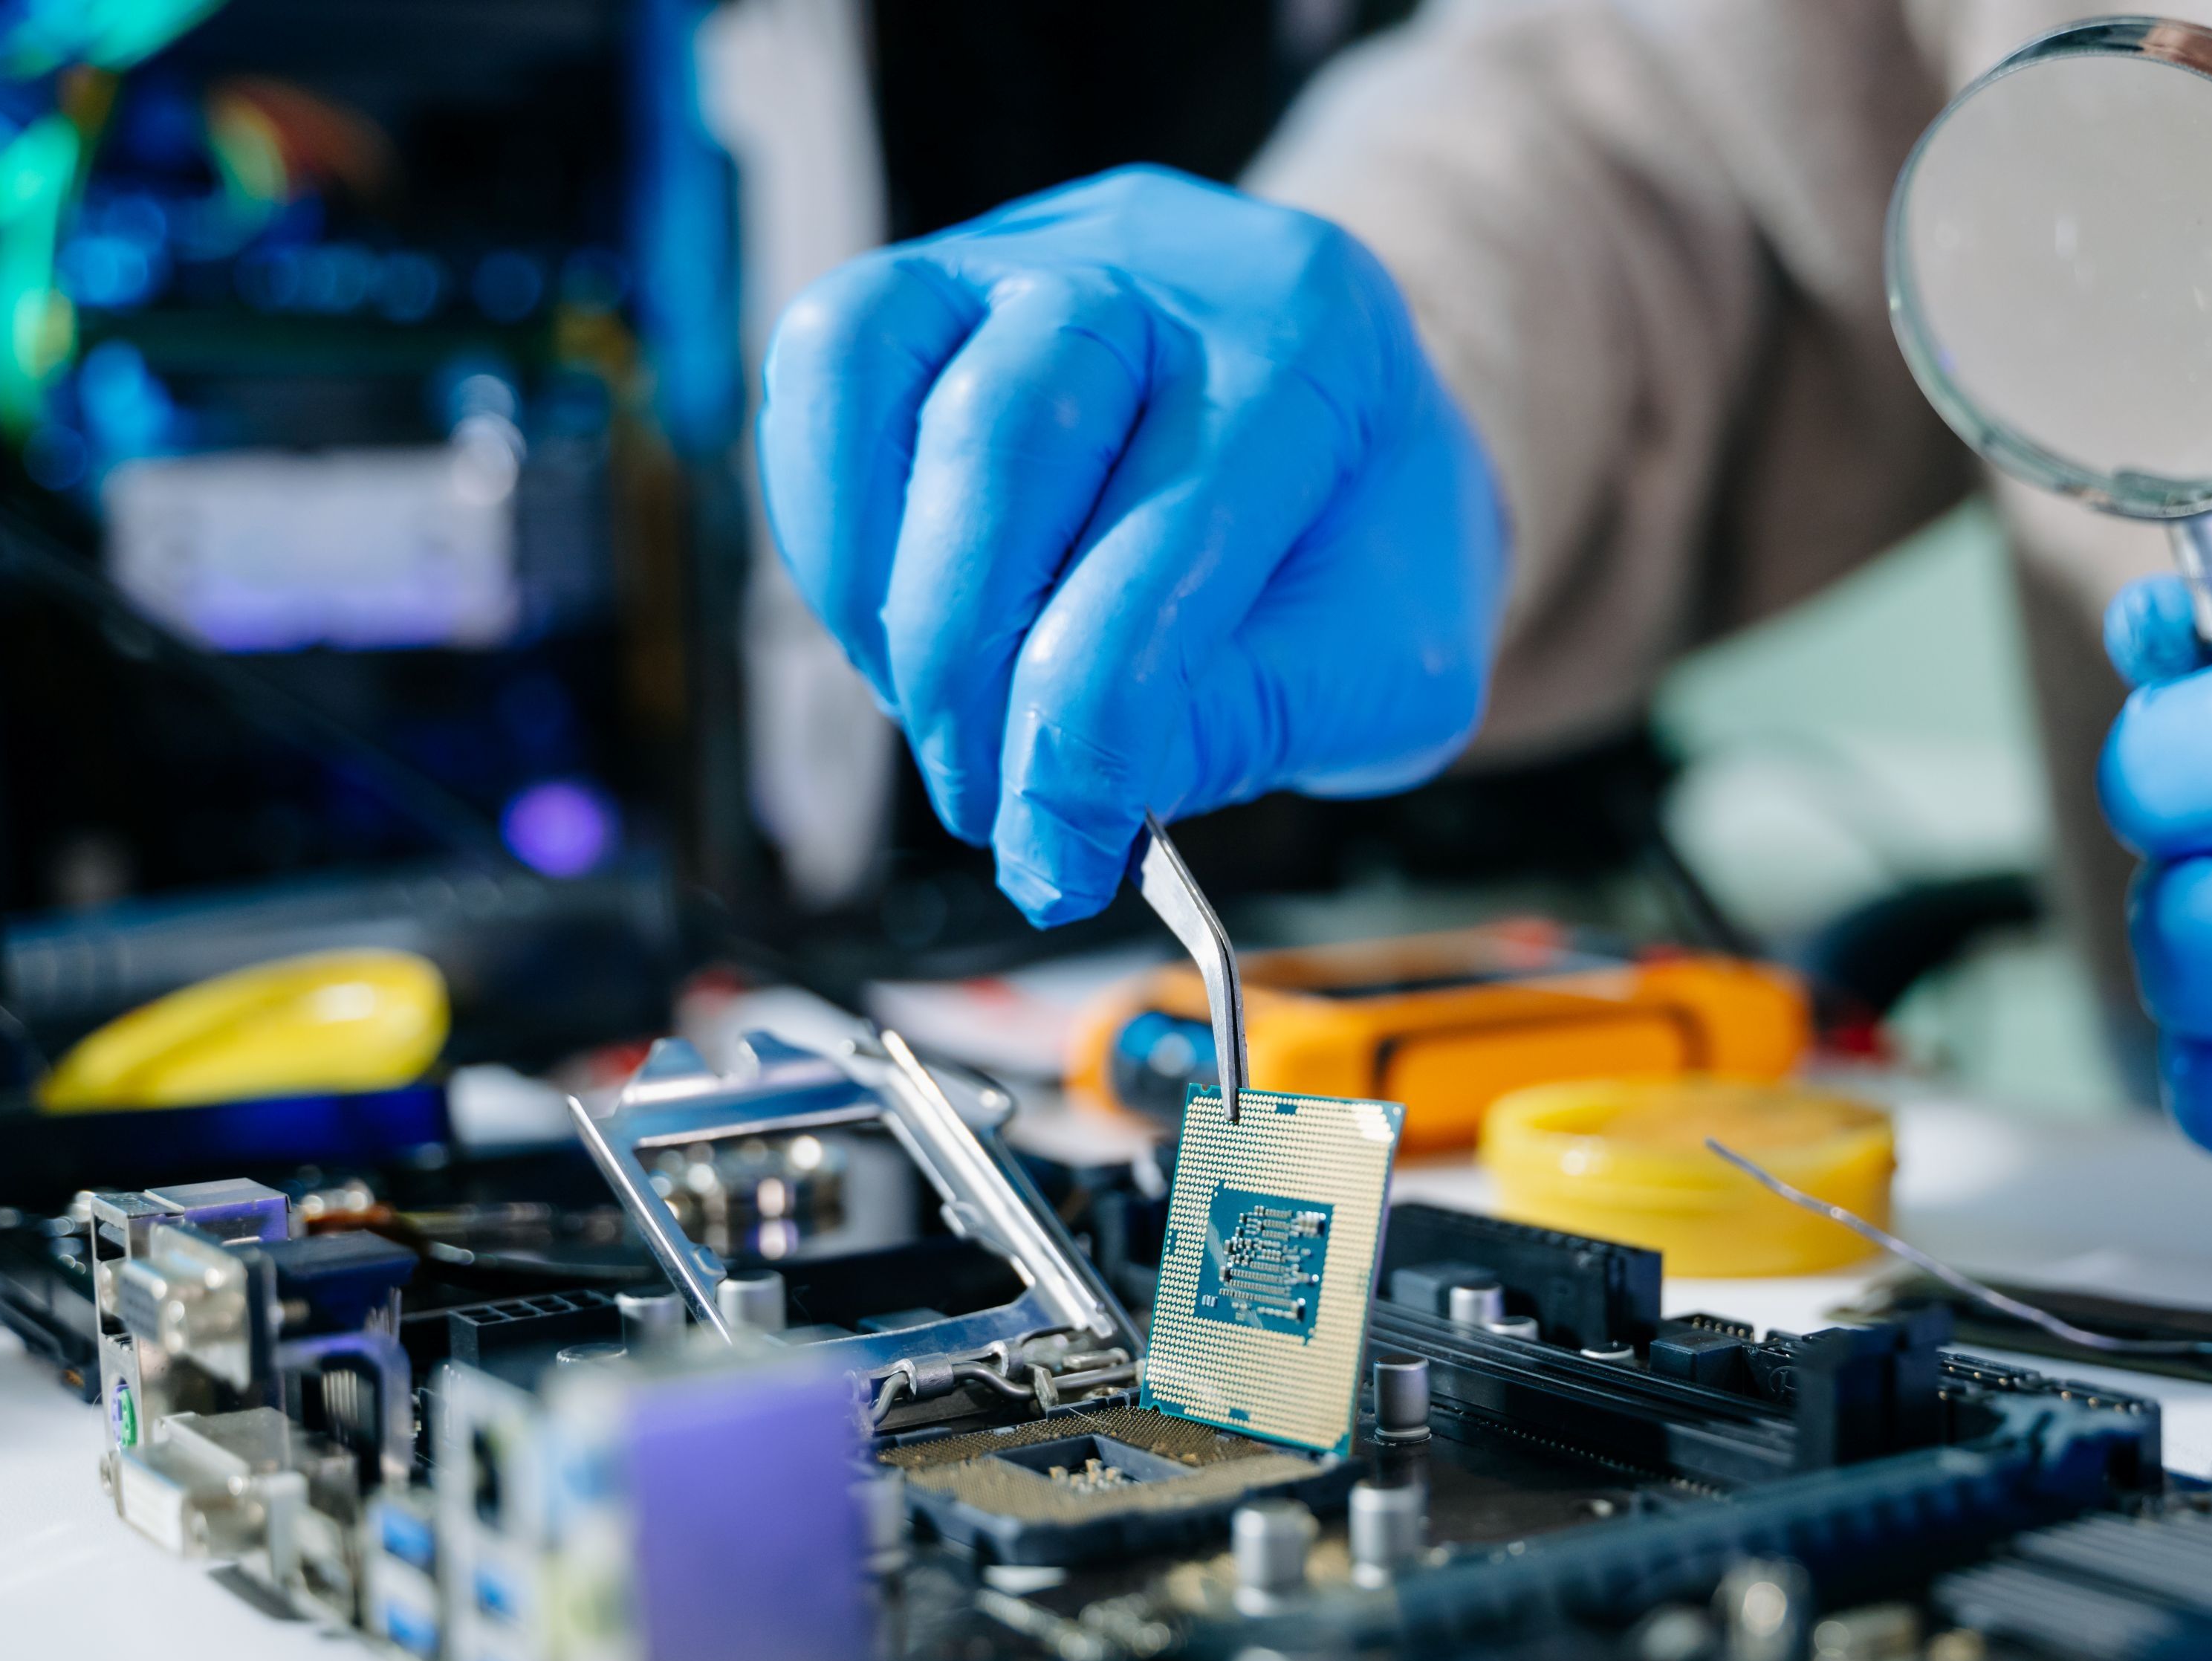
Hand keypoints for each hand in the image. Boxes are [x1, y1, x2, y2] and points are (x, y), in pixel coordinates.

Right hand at [758, 166, 1505, 924]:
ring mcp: (1031, 246)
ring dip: (879, 591)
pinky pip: (824, 374)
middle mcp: (1163, 261)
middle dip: (965, 667)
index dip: (1082, 734)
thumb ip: (1241, 723)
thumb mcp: (1388, 664)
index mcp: (1315, 345)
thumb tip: (1060, 804)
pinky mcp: (932, 277)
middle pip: (999, 436)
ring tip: (936, 716)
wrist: (1357, 434)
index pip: (1165, 544)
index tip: (1051, 862)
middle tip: (987, 801)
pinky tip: (895, 626)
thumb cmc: (1372, 553)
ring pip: (875, 370)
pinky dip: (829, 527)